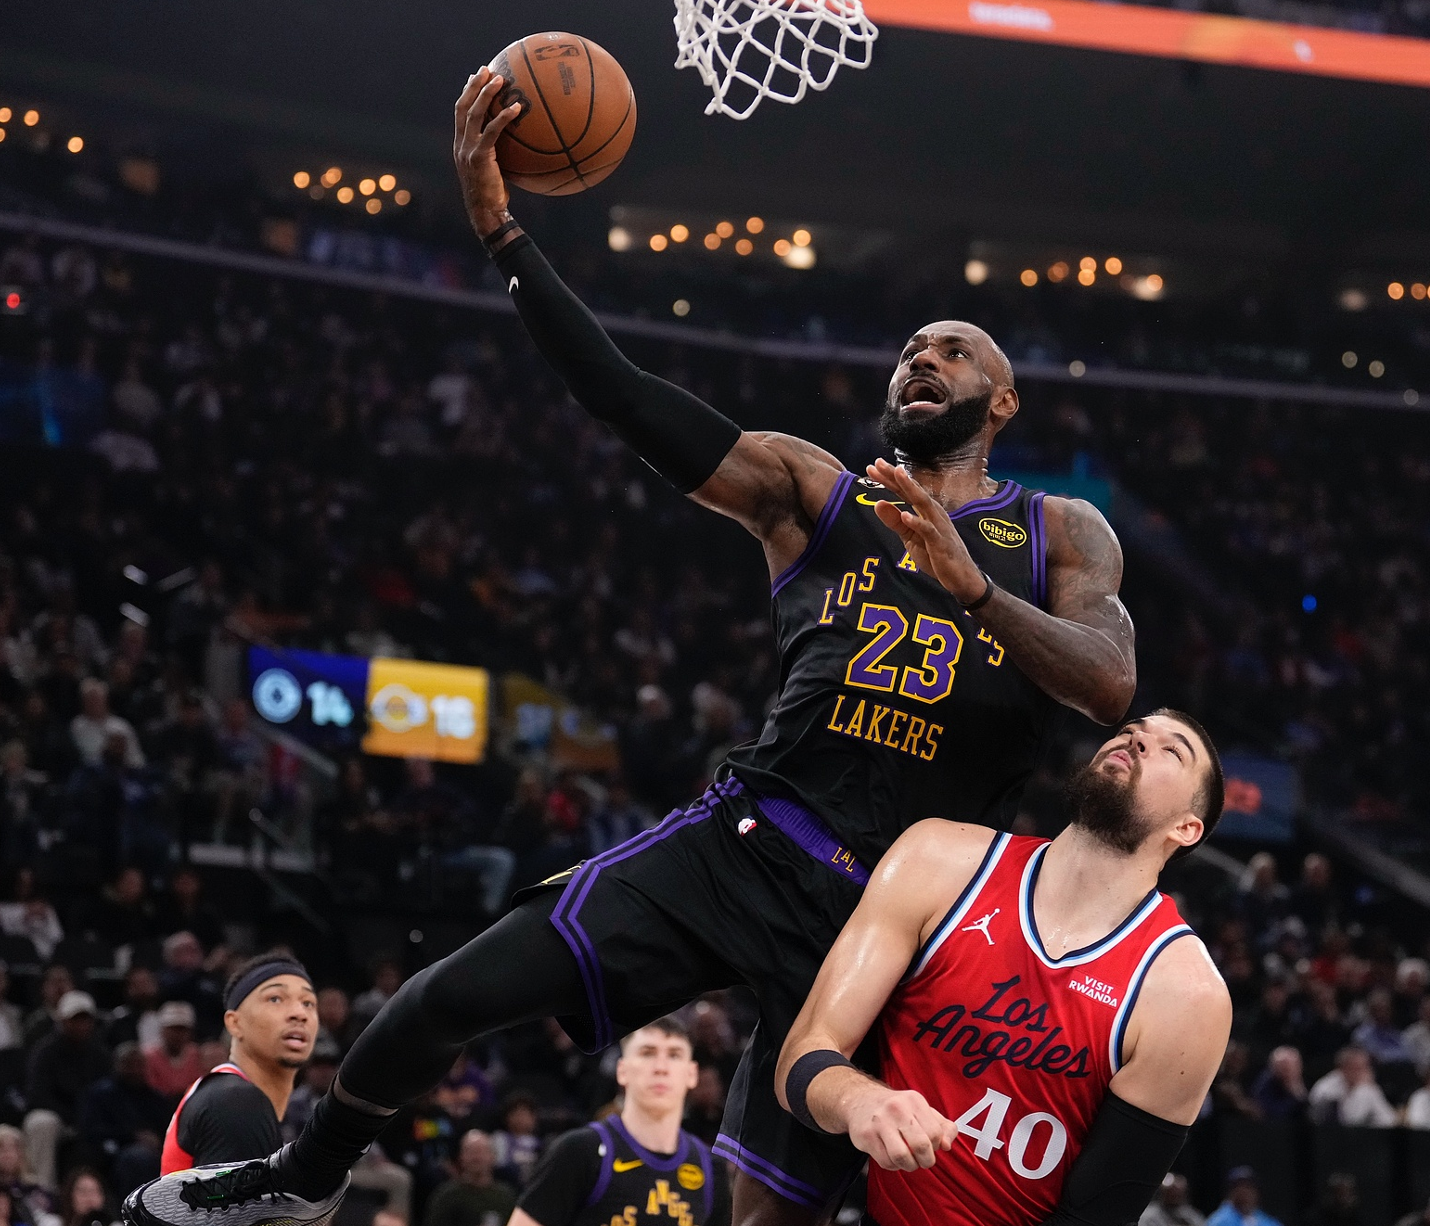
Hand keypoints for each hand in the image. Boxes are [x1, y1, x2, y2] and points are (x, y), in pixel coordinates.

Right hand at [453, 66, 521, 237]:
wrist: (486, 214)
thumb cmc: (494, 197)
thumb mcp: (493, 172)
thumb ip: (497, 154)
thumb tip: (519, 143)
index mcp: (460, 146)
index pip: (459, 112)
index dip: (466, 93)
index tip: (476, 77)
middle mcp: (460, 145)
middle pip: (462, 106)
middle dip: (473, 85)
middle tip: (486, 69)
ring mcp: (467, 150)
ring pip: (473, 114)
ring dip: (486, 94)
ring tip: (500, 79)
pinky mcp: (479, 157)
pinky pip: (492, 131)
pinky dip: (504, 117)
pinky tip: (518, 108)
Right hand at [845, 1084, 955, 1171]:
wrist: (860, 1100)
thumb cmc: (897, 1109)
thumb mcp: (921, 1110)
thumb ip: (943, 1127)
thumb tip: (947, 1146)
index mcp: (914, 1100)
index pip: (935, 1133)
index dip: (936, 1146)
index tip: (930, 1146)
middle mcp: (896, 1108)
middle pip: (921, 1146)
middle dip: (926, 1161)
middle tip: (923, 1161)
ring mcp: (879, 1121)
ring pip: (902, 1157)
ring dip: (909, 1166)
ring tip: (909, 1161)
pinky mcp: (866, 1135)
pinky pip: (885, 1162)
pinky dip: (893, 1165)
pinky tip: (892, 1156)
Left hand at [866, 458, 985, 603]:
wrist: (961, 576)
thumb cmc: (936, 554)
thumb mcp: (909, 537)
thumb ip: (895, 521)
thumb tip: (878, 504)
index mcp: (925, 510)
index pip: (904, 491)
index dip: (889, 479)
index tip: (872, 467)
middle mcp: (933, 512)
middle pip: (912, 490)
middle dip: (895, 476)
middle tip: (878, 463)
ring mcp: (938, 526)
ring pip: (923, 502)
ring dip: (909, 488)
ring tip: (897, 475)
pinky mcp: (940, 542)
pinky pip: (928, 530)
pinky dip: (917, 522)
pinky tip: (906, 515)